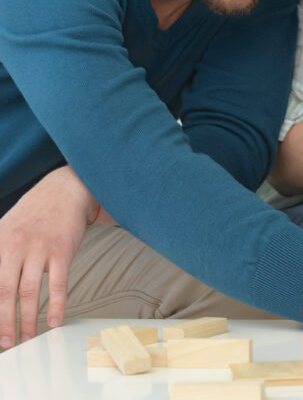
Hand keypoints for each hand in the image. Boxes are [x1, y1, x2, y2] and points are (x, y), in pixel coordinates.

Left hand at [0, 165, 94, 347]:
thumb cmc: (35, 213)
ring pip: (30, 291)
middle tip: (6, 342)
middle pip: (5, 292)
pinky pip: (59, 283)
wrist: (64, 191)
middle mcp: (16, 246)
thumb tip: (0, 289)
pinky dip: (56, 305)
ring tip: (28, 337)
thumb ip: (0, 255)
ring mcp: (40, 249)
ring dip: (28, 319)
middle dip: (4, 321)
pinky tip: (54, 320)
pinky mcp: (63, 251)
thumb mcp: (5, 229)